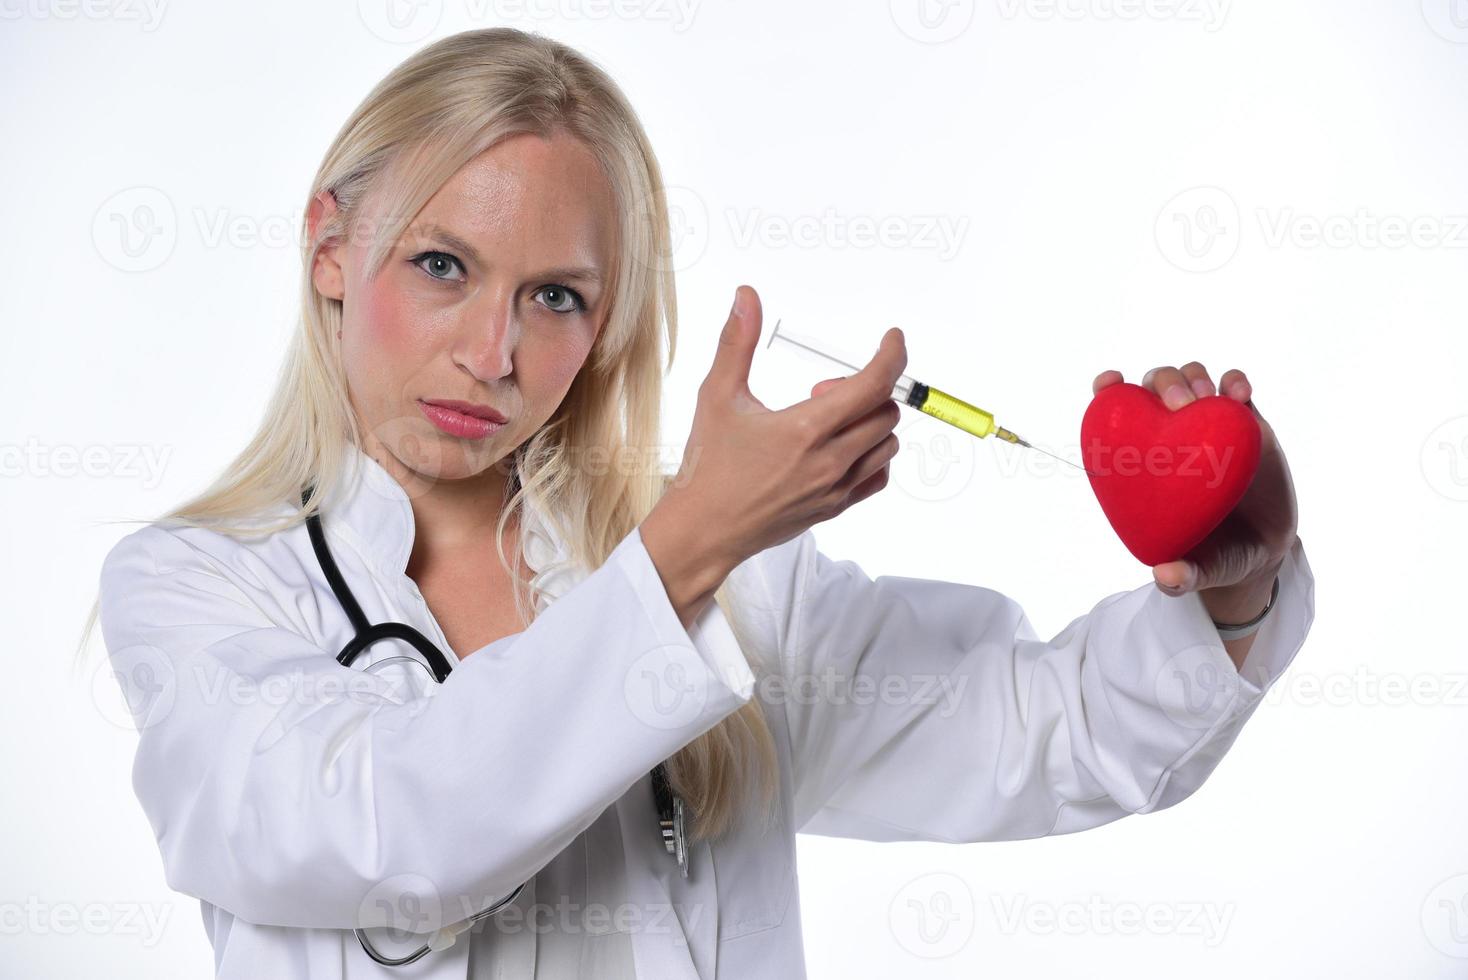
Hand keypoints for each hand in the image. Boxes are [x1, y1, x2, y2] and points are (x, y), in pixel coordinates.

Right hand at [644, 285, 906, 604]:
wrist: (704, 530)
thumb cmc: (708, 467)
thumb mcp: (717, 397)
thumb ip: (736, 343)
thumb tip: (746, 297)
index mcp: (805, 429)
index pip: (874, 384)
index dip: (892, 355)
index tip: (891, 339)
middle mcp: (829, 461)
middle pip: (885, 410)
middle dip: (865, 388)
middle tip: (821, 390)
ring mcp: (836, 488)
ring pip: (887, 443)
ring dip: (870, 421)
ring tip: (826, 421)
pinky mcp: (835, 508)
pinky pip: (878, 476)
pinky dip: (871, 454)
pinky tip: (839, 447)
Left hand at [1091, 363, 1297, 620]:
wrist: (1264, 552)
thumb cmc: (1214, 556)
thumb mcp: (1199, 570)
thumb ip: (1182, 577)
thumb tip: (1166, 577)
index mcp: (1146, 463)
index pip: (1116, 417)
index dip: (1107, 393)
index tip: (1107, 383)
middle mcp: (1173, 437)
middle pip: (1157, 388)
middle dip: (1163, 384)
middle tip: (1178, 405)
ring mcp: (1209, 427)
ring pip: (1194, 380)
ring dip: (1195, 378)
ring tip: (1206, 398)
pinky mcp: (1246, 425)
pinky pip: (1236, 391)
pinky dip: (1234, 383)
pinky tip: (1239, 394)